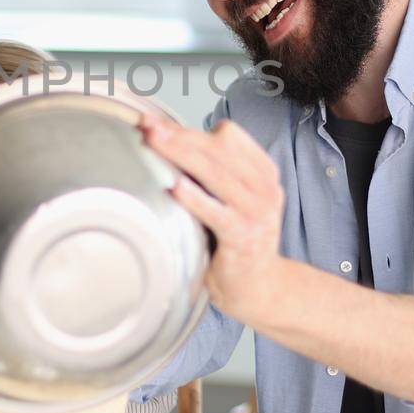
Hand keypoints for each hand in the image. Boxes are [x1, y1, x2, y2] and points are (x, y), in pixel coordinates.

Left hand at [139, 115, 285, 322]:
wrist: (259, 287)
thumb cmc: (236, 241)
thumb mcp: (233, 199)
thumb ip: (214, 172)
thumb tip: (170, 142)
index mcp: (263, 173)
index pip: (229, 136)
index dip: (192, 128)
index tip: (161, 125)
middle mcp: (265, 188)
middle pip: (218, 149)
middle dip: (179, 135)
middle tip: (149, 126)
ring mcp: (256, 213)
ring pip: (215, 173)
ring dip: (180, 154)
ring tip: (154, 143)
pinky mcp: (243, 237)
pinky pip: (215, 211)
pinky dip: (194, 197)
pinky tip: (174, 187)